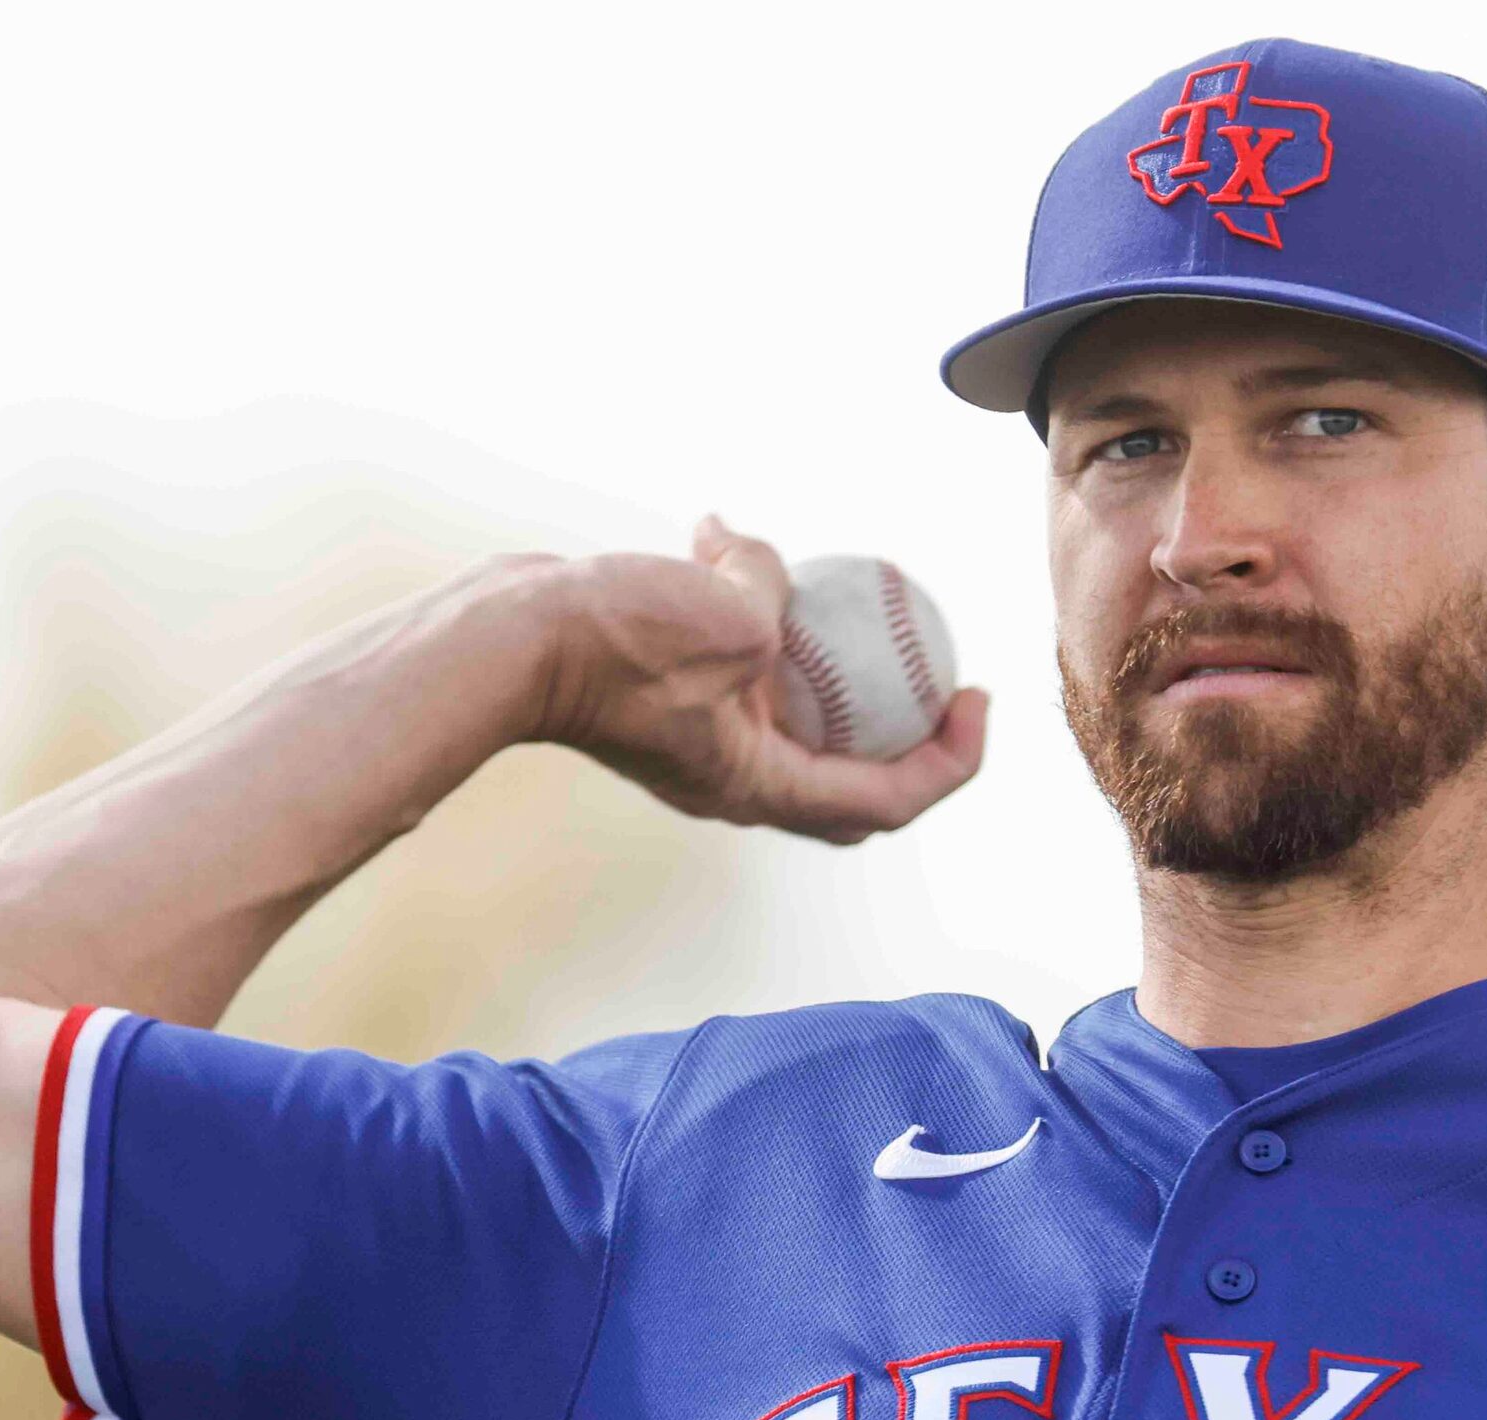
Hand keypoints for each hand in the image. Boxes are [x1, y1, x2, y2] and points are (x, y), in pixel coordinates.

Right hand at [500, 518, 987, 842]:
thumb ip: (772, 590)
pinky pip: (735, 667)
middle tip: (945, 682)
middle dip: (908, 743)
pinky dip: (759, 620)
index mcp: (761, 785)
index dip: (951, 761)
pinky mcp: (663, 697)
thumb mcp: (732, 613)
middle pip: (849, 784)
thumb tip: (757, 558)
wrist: (508, 641)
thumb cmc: (619, 642)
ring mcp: (696, 741)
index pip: (887, 800)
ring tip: (862, 611)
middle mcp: (733, 777)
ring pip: (790, 721)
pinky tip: (745, 552)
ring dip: (831, 675)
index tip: (977, 698)